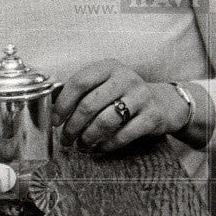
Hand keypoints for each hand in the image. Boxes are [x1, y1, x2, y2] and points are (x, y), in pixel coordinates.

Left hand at [52, 59, 189, 154]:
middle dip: (73, 126)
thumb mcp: (106, 84)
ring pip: (106, 121)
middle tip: (67, 139)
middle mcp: (126, 78)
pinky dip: (108, 145)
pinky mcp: (152, 116)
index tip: (55, 121)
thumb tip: (52, 110)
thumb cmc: (124, 95)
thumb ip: (83, 92)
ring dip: (89, 138)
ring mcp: (141, 96)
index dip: (63, 104)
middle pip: (90, 104)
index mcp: (109, 67)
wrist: (163, 102)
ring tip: (82, 145)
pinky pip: (124, 135)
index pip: (79, 82)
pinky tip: (100, 148)